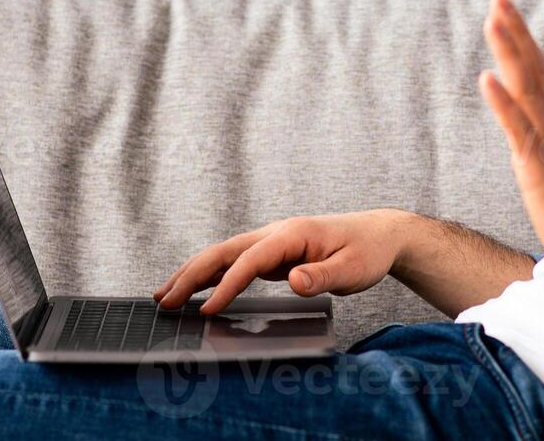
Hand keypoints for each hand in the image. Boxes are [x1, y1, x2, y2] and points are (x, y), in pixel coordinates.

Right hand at [154, 209, 410, 313]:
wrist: (380, 234)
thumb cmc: (368, 251)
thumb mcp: (352, 269)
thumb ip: (322, 276)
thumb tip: (293, 281)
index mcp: (293, 234)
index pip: (251, 260)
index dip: (227, 285)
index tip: (208, 309)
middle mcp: (276, 233)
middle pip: (225, 251)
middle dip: (192, 275)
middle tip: (164, 301)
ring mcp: (272, 241)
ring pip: (224, 254)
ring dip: (193, 273)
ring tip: (163, 296)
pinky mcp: (273, 253)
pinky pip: (235, 263)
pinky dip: (211, 275)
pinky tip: (194, 290)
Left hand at [478, 0, 543, 279]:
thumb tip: (537, 132)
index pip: (541, 75)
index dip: (523, 42)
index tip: (507, 13)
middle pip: (536, 70)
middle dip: (516, 32)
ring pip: (528, 90)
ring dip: (510, 53)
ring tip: (493, 21)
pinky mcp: (541, 169)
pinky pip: (521, 130)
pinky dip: (504, 103)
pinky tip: (487, 79)